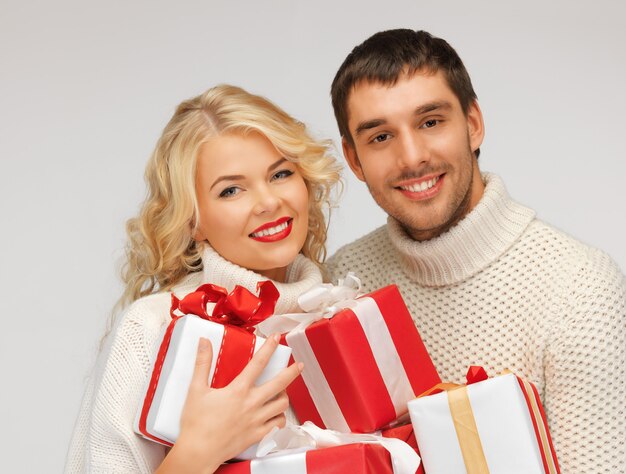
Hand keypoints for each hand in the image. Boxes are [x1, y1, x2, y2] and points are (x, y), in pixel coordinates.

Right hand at [156, 334, 301, 473]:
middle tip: (298, 365)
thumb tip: (204, 343)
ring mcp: (256, 421)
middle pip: (280, 384)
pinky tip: (277, 414)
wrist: (198, 452)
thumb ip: (202, 363)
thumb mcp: (196, 389)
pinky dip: (280, 418)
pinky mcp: (257, 435)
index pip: (258, 364)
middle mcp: (251, 404)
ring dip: (285, 395)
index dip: (269, 348)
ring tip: (283, 390)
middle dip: (292, 372)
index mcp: (238, 391)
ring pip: (282, 405)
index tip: (276, 338)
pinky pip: (277, 425)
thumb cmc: (196, 424)